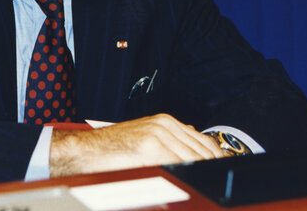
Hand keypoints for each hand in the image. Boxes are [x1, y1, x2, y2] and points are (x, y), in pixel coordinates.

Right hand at [49, 113, 226, 176]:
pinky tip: (184, 183)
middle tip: (215, 182)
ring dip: (199, 174)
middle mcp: (165, 125)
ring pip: (193, 160)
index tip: (223, 170)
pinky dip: (185, 176)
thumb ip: (170, 140)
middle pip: (204, 152)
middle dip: (211, 169)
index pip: (205, 142)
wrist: (83, 151)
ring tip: (202, 186)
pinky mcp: (150, 150)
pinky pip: (178, 166)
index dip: (218, 160)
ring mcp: (158, 136)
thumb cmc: (110, 149)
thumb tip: (195, 149)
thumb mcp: (145, 137)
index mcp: (166, 122)